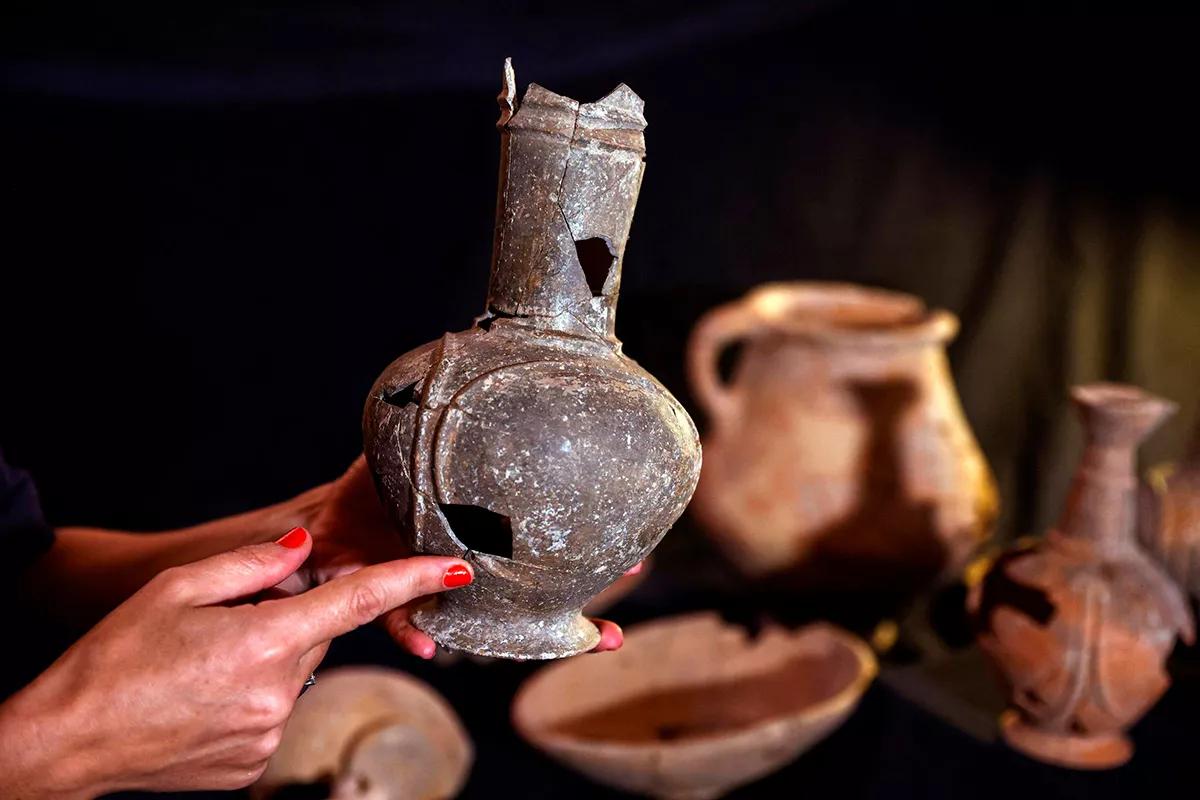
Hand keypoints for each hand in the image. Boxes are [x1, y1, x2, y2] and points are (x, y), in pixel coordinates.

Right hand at [0, 528, 471, 797]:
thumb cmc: (113, 661)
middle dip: (289, 619)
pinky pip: (275, 712)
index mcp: (266, 641)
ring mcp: (270, 734)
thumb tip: (307, 544)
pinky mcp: (256, 763)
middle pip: (316, 636)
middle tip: (230, 621)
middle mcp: (280, 693)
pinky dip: (253, 696)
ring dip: (268, 659)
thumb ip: (253, 563)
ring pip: (295, 675)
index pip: (360, 600)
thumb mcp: (177, 590)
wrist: (67, 744)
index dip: (414, 580)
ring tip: (204, 666)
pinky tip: (205, 697)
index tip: (457, 570)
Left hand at [305, 456, 630, 657]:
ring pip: (486, 622)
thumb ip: (428, 426)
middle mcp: (464, 566)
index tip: (634, 558)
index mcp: (475, 531)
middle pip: (529, 595)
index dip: (582, 554)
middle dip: (574, 613)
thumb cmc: (367, 493)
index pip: (538, 542)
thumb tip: (459, 373)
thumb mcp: (406, 454)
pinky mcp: (388, 600)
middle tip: (616, 628)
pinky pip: (405, 620)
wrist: (317, 527)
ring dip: (522, 639)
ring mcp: (432, 587)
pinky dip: (416, 633)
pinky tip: (431, 645)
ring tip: (548, 650)